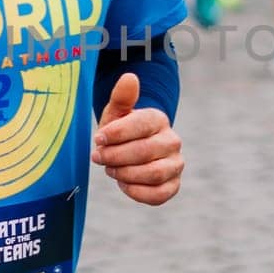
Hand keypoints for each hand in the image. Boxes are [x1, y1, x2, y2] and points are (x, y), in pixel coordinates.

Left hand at [90, 74, 182, 205]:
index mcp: (158, 119)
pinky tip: (123, 183)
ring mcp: (175, 164)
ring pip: (153, 174)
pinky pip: (158, 195)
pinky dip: (136, 191)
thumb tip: (129, 78)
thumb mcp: (116, 113)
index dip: (116, 134)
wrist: (130, 152)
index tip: (98, 139)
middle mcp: (172, 141)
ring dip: (125, 174)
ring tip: (111, 169)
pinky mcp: (173, 185)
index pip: (140, 125)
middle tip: (98, 157)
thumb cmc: (121, 132)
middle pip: (144, 152)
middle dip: (115, 156)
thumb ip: (121, 97)